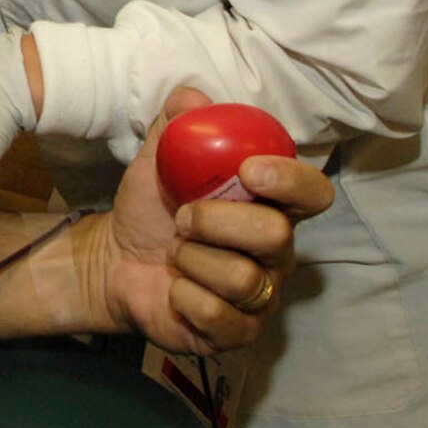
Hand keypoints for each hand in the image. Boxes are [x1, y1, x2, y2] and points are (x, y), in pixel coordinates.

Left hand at [93, 88, 332, 355]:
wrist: (115, 260)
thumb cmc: (152, 208)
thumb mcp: (157, 162)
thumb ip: (175, 128)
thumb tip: (191, 96)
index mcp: (271, 205)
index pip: (313, 193)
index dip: (291, 181)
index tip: (249, 170)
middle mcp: (277, 252)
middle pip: (276, 235)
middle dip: (217, 221)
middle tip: (183, 219)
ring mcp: (261, 295)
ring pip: (243, 277)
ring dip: (192, 260)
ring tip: (175, 253)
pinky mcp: (239, 332)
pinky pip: (219, 315)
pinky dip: (184, 297)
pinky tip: (174, 289)